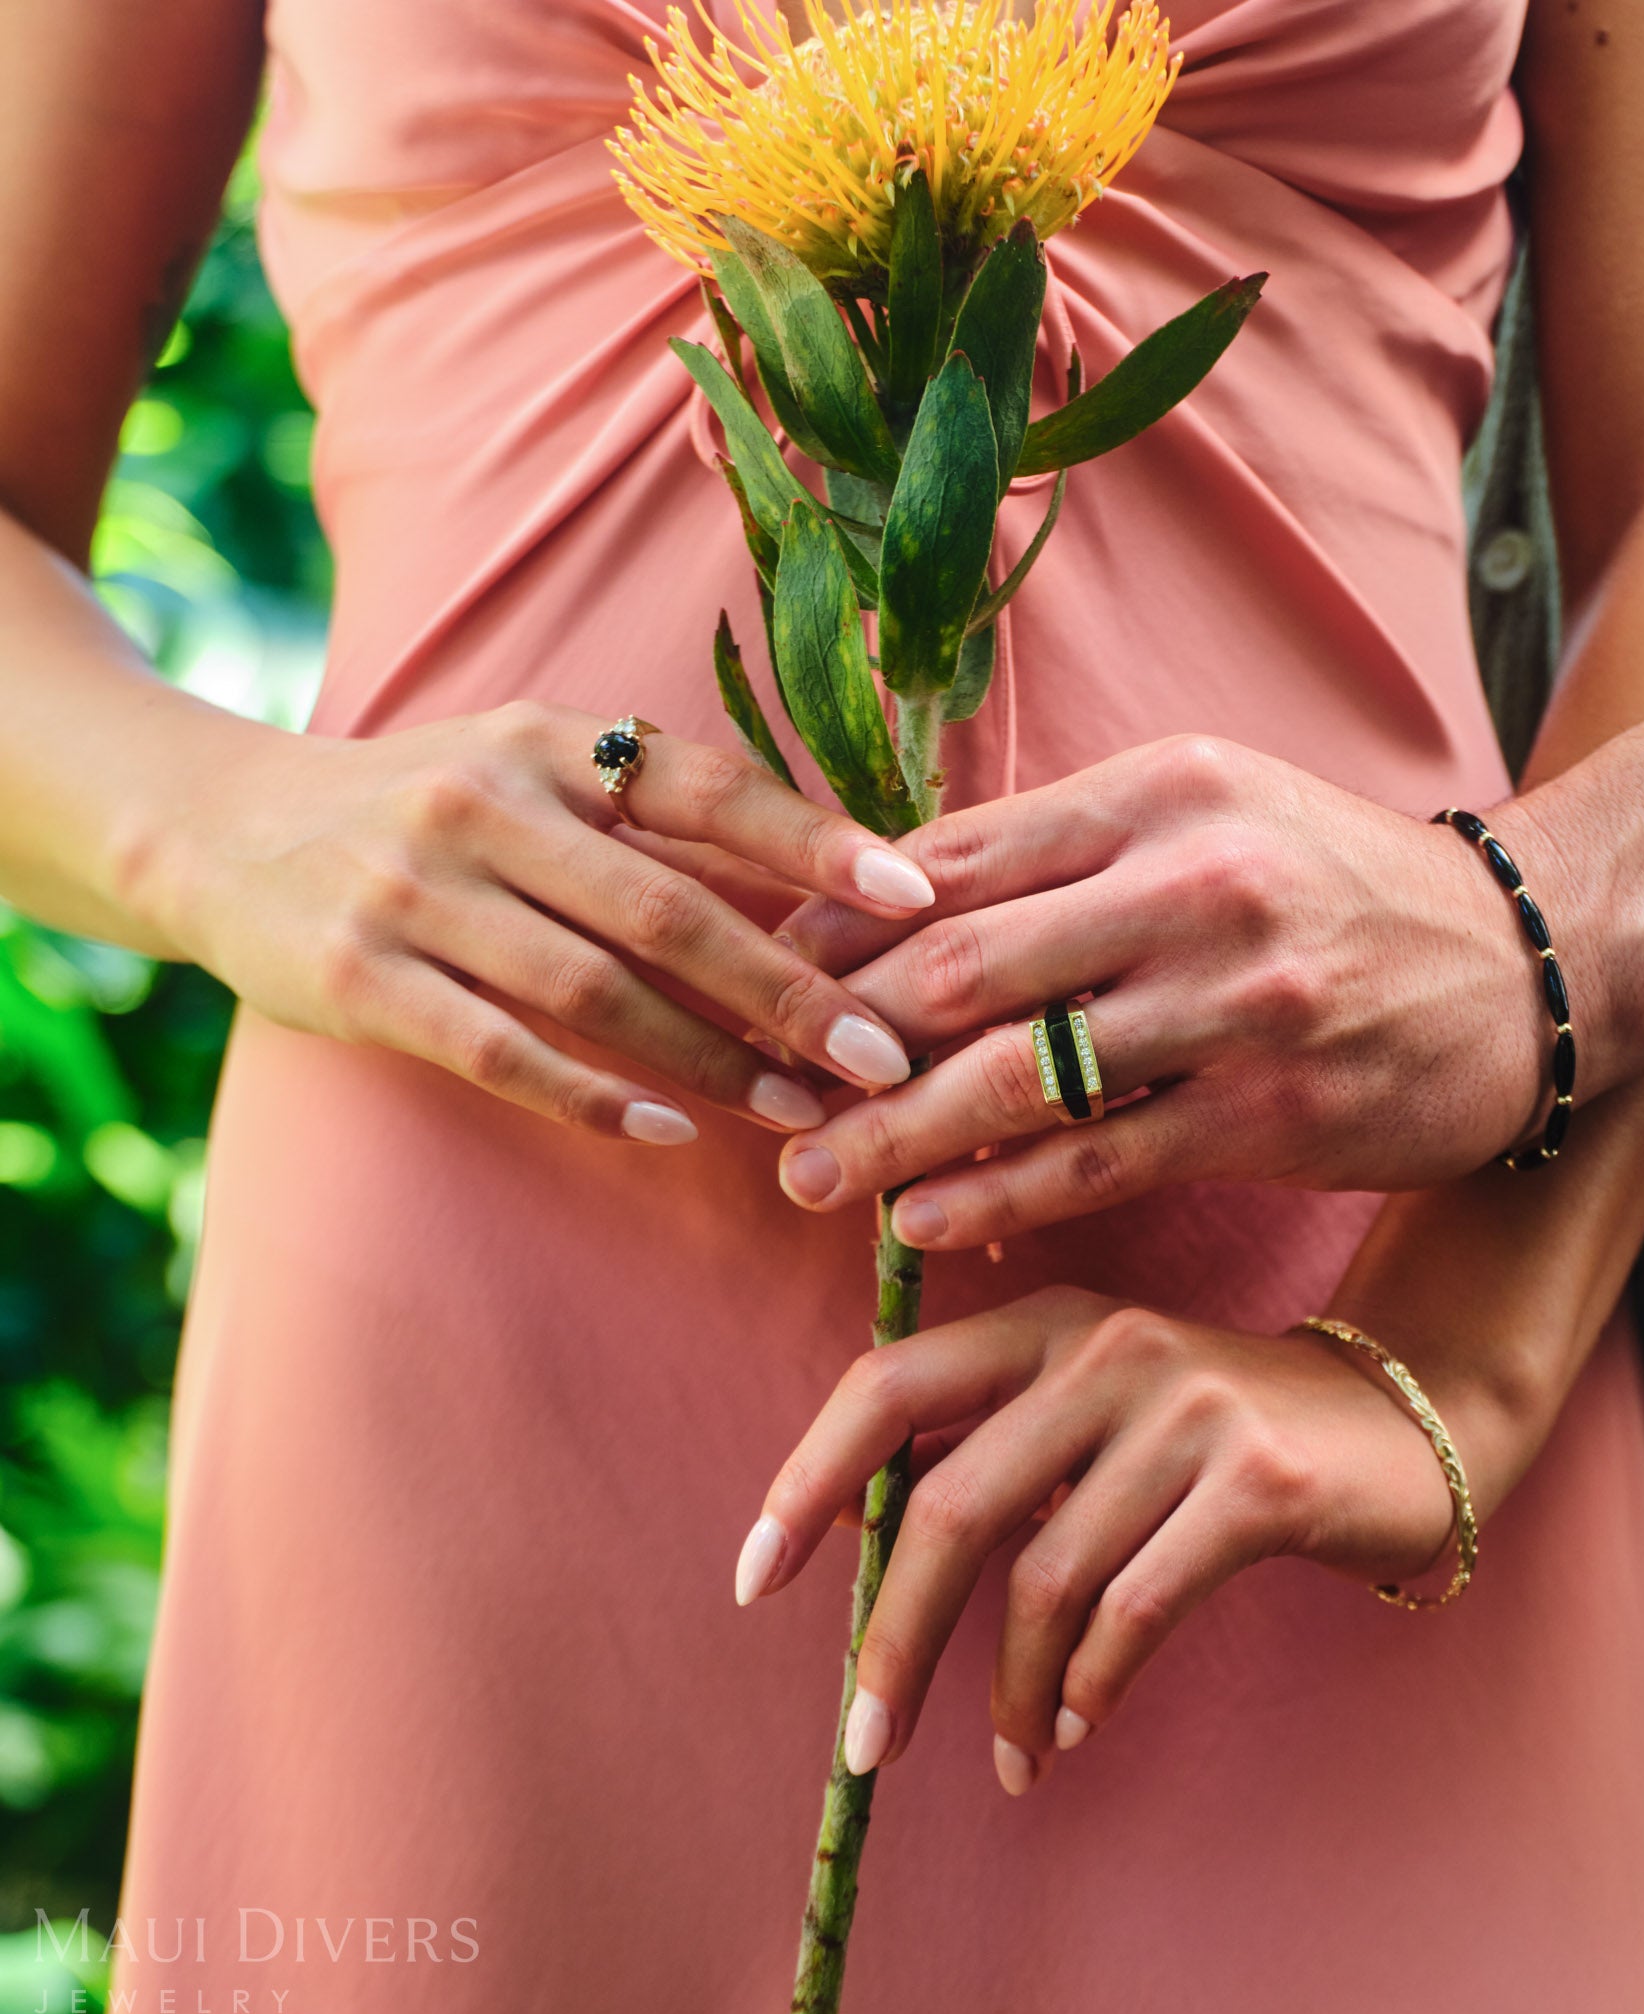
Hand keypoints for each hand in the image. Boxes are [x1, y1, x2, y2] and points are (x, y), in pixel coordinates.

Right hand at [141, 700, 938, 1139]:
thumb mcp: (526, 770)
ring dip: (711, 1059)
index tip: (915, 897)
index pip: (707, 785)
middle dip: (789, 989)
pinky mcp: (361, 978)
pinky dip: (589, 1094)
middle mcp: (486, 803)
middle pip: (669, 908)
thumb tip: (818, 877)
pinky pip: (498, 1050)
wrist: (217, 829)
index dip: (815, 842)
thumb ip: (648, 816)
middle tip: (884, 1054)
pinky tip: (668, 1129)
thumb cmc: (420, 807)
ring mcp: (417, 891)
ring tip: (802, 1111)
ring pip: (596, 989)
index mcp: (548, 741)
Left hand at [734, 1286, 1462, 1794]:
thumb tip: (862, 1550)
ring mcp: (1187, 1406)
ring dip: (1008, 1690)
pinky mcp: (1260, 1481)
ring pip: (1045, 1576)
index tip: (753, 1581)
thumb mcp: (1096, 1410)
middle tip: (864, 1740)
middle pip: (951, 1503)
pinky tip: (1079, 1722)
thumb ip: (994, 1454)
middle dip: (894, 1636)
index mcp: (1046, 1321)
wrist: (1396, 1421)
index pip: (889, 1383)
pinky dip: (1090, 1685)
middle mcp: (1106, 1344)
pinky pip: (1136, 1609)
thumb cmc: (1216, 1434)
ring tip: (1012, 1751)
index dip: (808, 1479)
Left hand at [772, 736, 1555, 1244]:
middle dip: (838, 1040)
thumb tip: (898, 900)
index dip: (839, 928)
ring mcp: (1236, 1001)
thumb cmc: (1339, 884)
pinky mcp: (1273, 1112)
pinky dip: (1001, 1192)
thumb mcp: (1214, 813)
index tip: (759, 981)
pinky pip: (1102, 1160)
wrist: (1536, 958)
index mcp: (1159, 792)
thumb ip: (1069, 850)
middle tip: (756, 1094)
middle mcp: (1191, 883)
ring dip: (894, 1132)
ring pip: (1019, 1074)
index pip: (953, 859)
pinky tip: (925, 1218)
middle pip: (962, 965)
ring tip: (809, 1175)